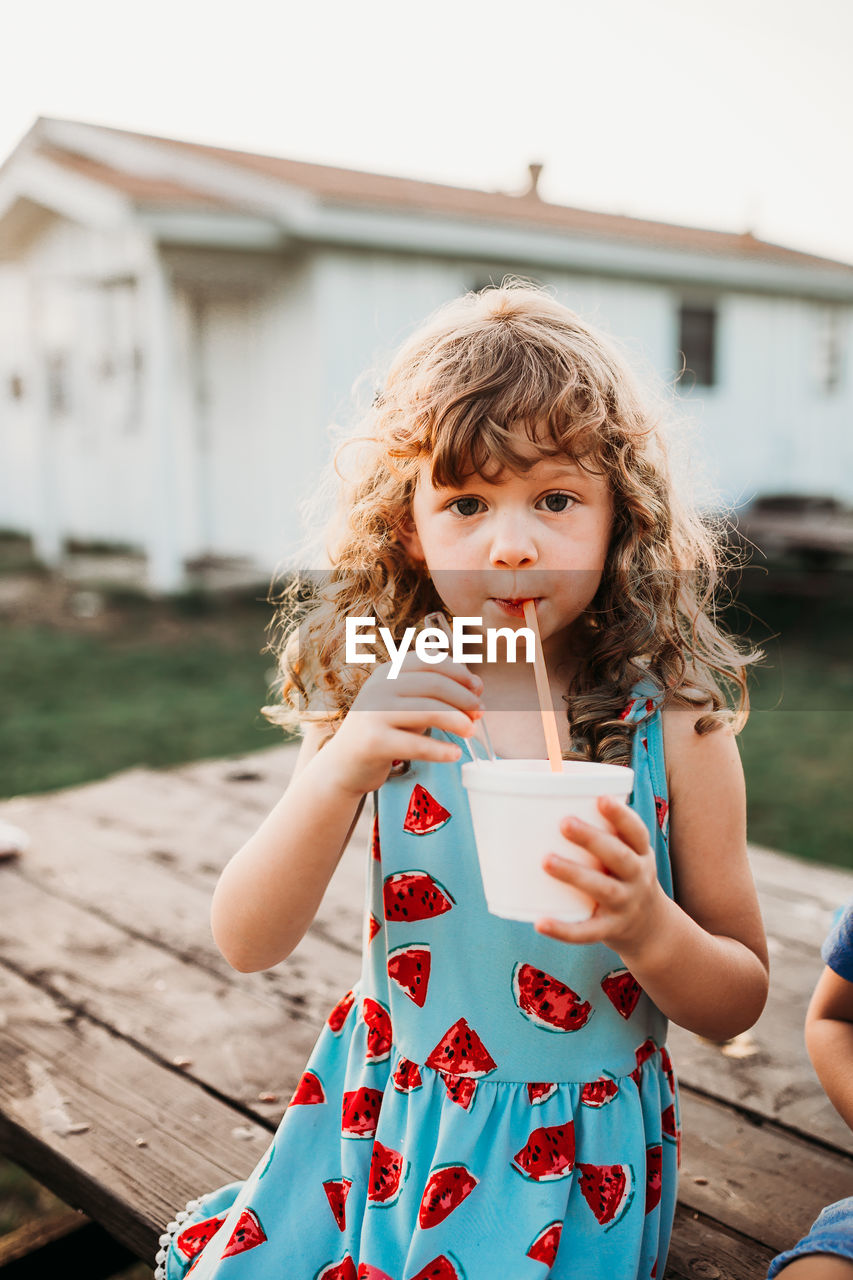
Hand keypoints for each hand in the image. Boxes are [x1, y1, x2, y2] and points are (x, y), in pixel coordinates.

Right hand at [323, 652, 482, 796]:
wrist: (344, 764)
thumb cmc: (382, 730)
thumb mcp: (403, 703)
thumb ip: (431, 693)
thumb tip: (475, 689)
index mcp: (387, 672)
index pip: (430, 661)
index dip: (460, 672)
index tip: (479, 688)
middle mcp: (379, 687)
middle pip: (433, 684)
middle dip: (463, 698)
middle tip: (480, 713)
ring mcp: (373, 713)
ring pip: (427, 711)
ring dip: (456, 720)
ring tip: (471, 731)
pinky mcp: (373, 742)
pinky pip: (415, 745)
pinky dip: (439, 750)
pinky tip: (454, 754)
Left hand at [535, 795, 666, 961]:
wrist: (651, 929)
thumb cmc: (624, 877)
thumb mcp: (628, 854)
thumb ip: (601, 833)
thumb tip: (546, 798)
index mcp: (640, 854)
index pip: (636, 832)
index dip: (621, 815)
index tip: (602, 799)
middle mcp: (637, 878)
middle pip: (619, 857)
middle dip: (593, 839)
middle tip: (565, 823)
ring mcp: (625, 905)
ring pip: (603, 889)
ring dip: (575, 874)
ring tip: (546, 861)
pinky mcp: (611, 930)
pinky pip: (587, 931)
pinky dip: (564, 929)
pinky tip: (540, 922)